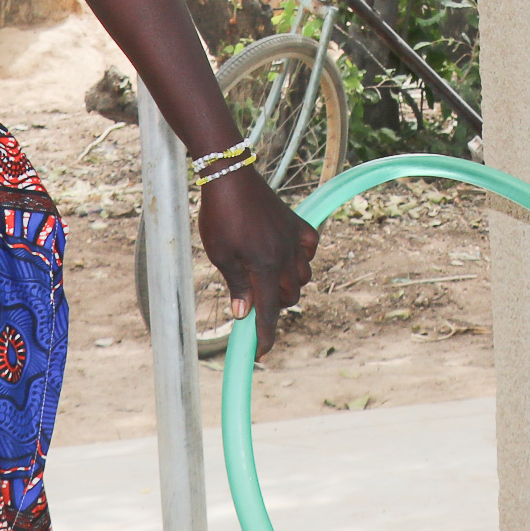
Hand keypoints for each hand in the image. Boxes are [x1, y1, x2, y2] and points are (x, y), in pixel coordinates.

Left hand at [198, 169, 318, 355]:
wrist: (231, 177)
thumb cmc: (219, 215)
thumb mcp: (220, 255)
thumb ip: (236, 285)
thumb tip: (244, 313)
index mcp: (264, 266)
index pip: (270, 312)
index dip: (266, 336)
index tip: (261, 353)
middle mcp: (285, 256)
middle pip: (290, 297)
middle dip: (275, 306)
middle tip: (253, 303)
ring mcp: (295, 239)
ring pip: (303, 276)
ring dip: (288, 284)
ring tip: (267, 280)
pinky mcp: (298, 224)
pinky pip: (310, 250)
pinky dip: (302, 259)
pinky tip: (286, 257)